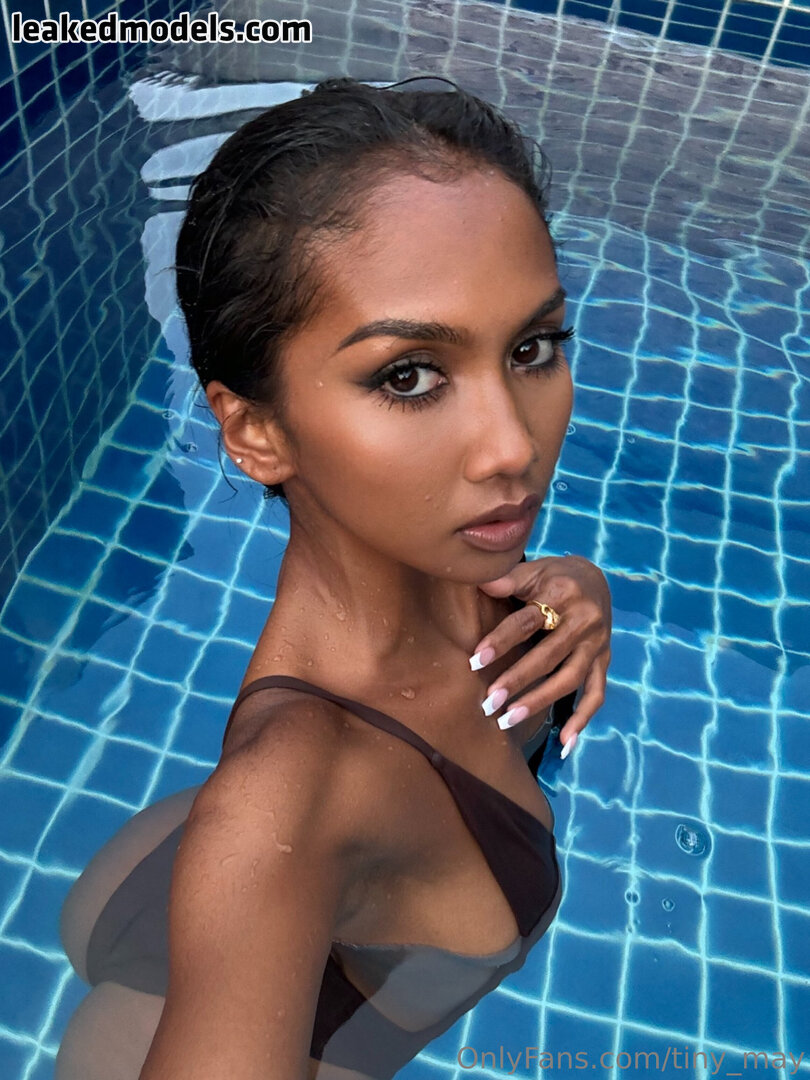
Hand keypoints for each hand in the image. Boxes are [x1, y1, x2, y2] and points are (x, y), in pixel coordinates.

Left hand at [470, 555, 611, 753]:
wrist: (594, 578)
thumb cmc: (552, 576)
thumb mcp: (533, 570)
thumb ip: (507, 578)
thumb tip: (480, 581)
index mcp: (563, 595)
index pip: (528, 621)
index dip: (501, 640)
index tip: (475, 660)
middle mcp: (585, 620)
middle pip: (549, 656)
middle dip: (517, 680)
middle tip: (489, 702)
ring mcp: (598, 644)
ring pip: (570, 679)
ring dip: (540, 702)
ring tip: (508, 720)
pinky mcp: (604, 660)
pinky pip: (597, 693)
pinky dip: (582, 719)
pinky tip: (564, 744)